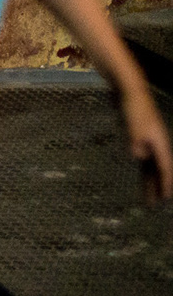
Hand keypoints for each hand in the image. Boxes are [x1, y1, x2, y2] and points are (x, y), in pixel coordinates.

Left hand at [122, 86, 172, 201]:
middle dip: (156, 188)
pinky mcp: (139, 137)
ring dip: (149, 181)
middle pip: (158, 171)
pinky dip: (143, 169)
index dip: (165, 184)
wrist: (130, 90)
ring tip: (147, 197)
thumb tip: (138, 157)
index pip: (164, 168)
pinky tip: (141, 176)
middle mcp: (157, 145)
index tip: (165, 199)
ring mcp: (149, 141)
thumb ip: (136, 141)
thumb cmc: (134, 107)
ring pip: (151, 167)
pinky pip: (144, 159)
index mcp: (159, 143)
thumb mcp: (134, 125)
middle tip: (153, 205)